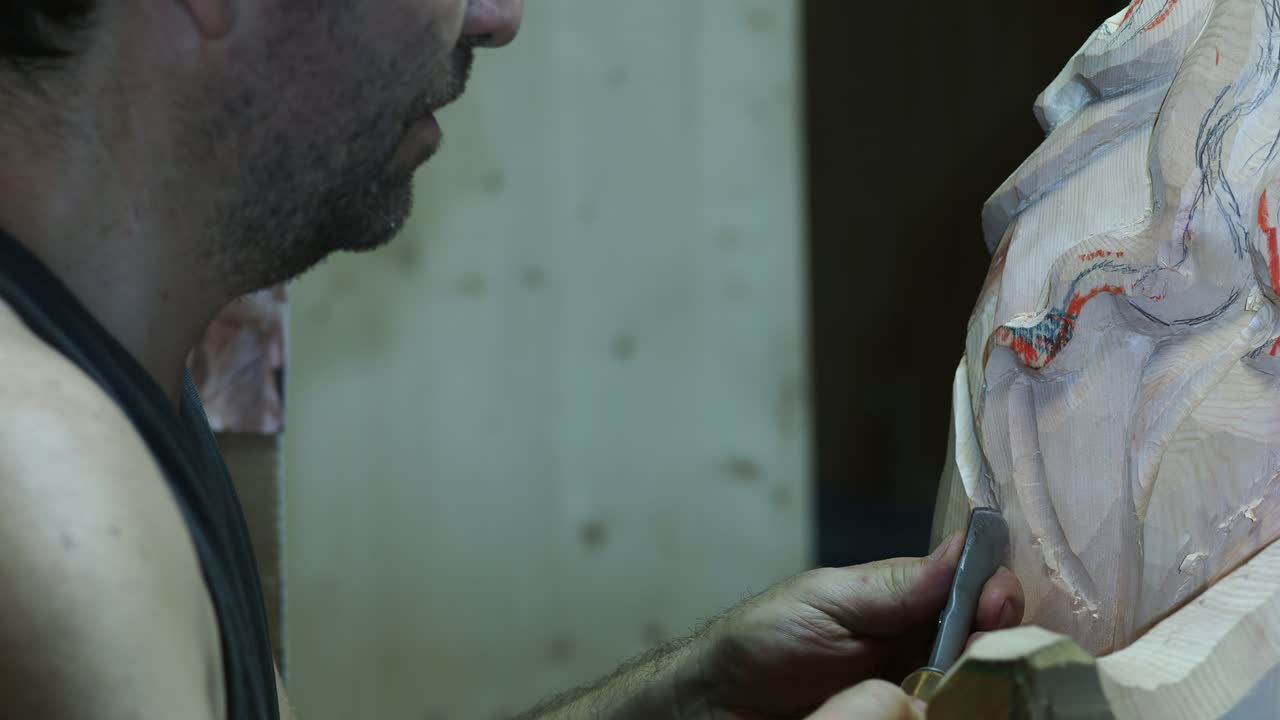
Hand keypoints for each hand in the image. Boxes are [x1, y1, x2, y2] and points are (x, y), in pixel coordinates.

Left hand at [679, 533, 1023, 718]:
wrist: (719, 704)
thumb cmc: (763, 640)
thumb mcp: (827, 600)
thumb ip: (896, 584)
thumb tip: (964, 545)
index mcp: (907, 606)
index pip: (971, 593)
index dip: (993, 592)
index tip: (998, 599)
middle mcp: (922, 651)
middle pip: (986, 642)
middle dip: (998, 637)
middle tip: (990, 638)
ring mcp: (914, 692)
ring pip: (974, 686)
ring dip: (984, 680)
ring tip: (975, 675)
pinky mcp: (899, 718)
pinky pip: (944, 713)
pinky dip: (955, 709)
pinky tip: (957, 704)